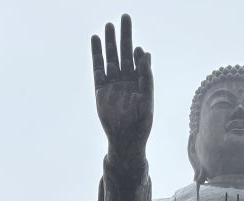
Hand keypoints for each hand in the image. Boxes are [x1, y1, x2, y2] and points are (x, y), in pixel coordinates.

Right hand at [91, 15, 152, 164]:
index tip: (138, 47)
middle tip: (125, 17)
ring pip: (111, 58)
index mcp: (139, 83)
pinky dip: (96, 54)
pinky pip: (98, 68)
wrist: (125, 141)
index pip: (139, 62)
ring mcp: (113, 84)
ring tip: (108, 25)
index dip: (138, 53)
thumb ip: (147, 79)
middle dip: (125, 36)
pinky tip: (95, 40)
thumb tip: (146, 55)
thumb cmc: (140, 126)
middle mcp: (126, 81)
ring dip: (110, 42)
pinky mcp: (101, 89)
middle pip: (125, 53)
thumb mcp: (148, 102)